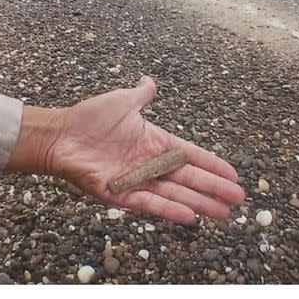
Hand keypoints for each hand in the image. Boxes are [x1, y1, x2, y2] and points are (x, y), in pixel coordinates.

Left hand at [7, 76, 244, 224]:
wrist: (60, 134)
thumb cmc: (89, 118)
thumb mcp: (122, 101)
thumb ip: (141, 95)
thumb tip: (150, 81)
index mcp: (154, 142)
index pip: (190, 156)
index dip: (212, 165)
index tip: (233, 175)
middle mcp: (149, 164)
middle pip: (188, 179)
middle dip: (214, 189)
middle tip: (238, 200)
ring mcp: (136, 180)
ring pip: (175, 195)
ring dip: (199, 204)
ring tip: (223, 214)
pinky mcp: (120, 195)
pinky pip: (149, 204)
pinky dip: (169, 211)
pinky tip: (190, 217)